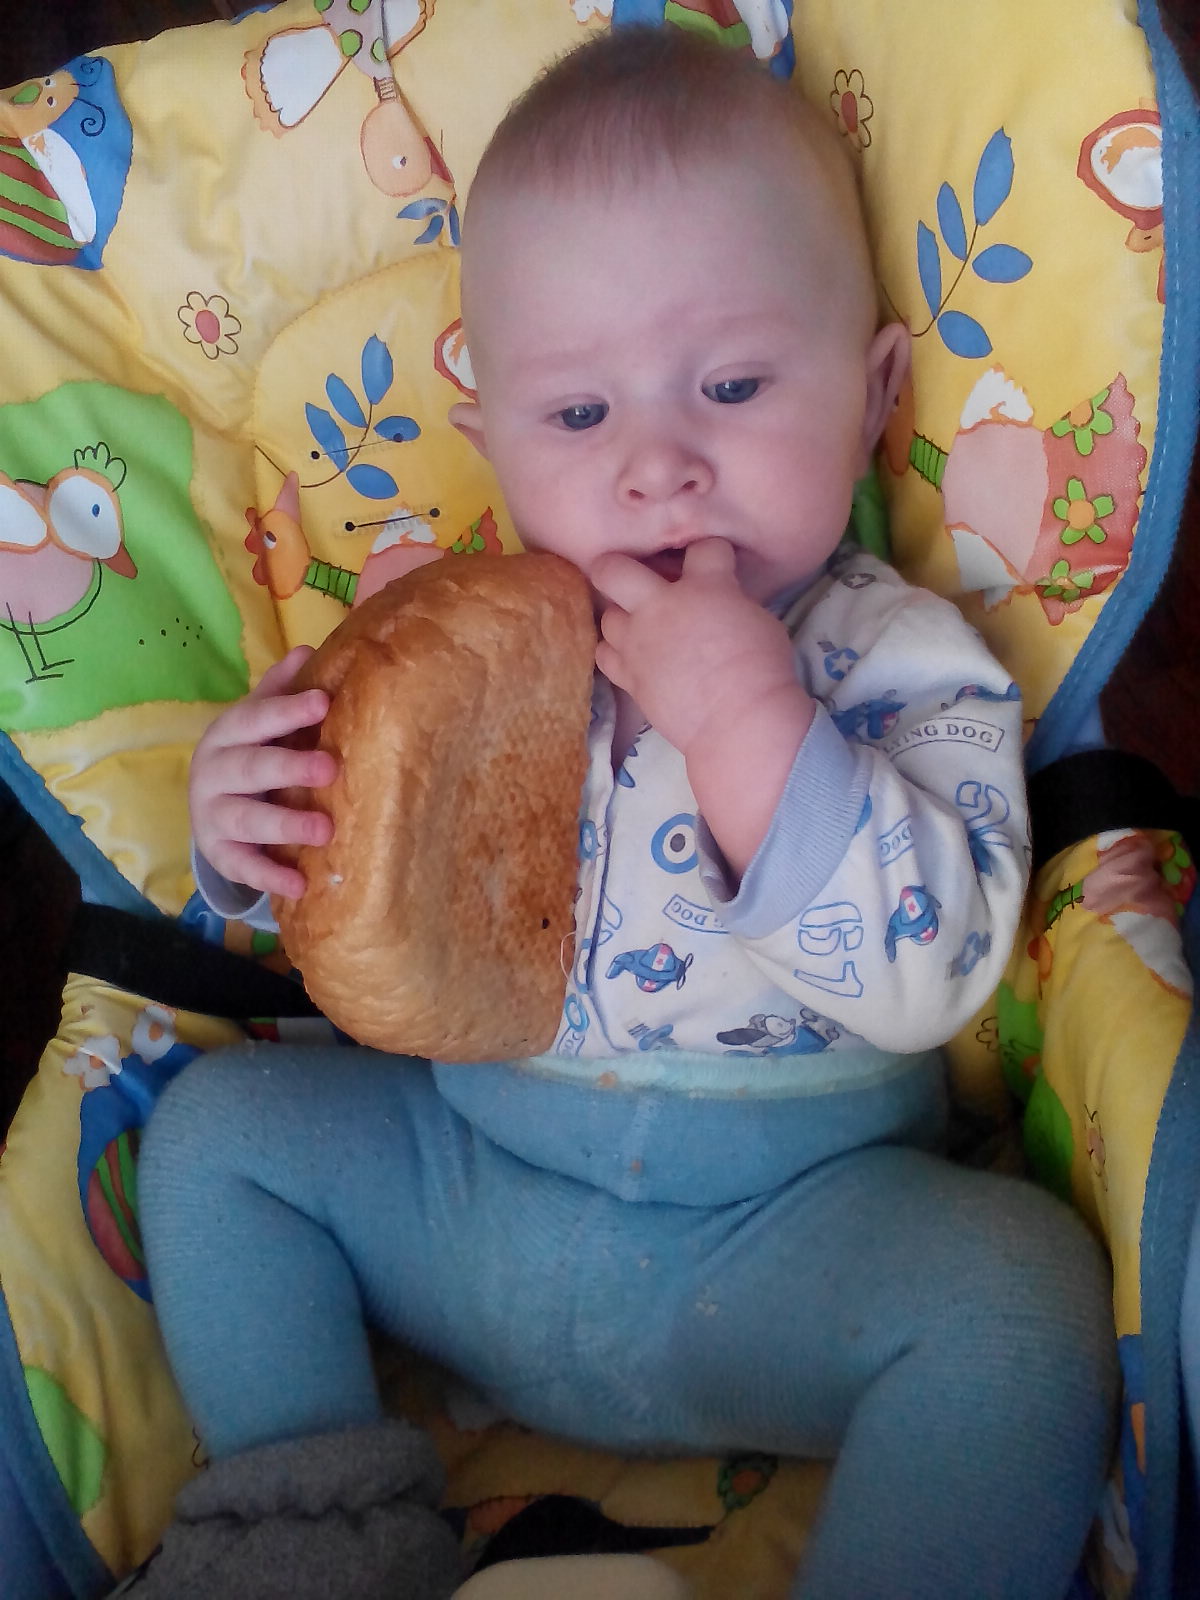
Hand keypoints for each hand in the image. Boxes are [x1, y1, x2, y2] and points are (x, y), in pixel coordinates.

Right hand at [189, 645, 337, 900]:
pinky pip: (243, 865)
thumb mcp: (258, 722)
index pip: (256, 717)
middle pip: (251, 768)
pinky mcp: (220, 854)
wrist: (208, 808)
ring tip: (325, 829)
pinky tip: (300, 885)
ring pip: (247, 819)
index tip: (322, 703)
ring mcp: (214, 815)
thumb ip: (281, 691)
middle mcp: (215, 772)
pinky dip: (269, 876)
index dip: (287, 711)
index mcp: (229, 733)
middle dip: (288, 768)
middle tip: (329, 769)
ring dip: (285, 823)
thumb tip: (310, 648)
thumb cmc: (248, 754)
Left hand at [592, 538, 800, 758]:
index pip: (703, 548)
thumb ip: (730, 601)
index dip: (712, 553)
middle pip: (613, 569)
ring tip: (639, 627)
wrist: (740, 720)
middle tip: (633, 577)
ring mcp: (639, 641)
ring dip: (622, 618)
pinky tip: (632, 656)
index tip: (718, 564)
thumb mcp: (759, 620)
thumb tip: (720, 600)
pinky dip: (615, 653)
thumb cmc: (763, 670)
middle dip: (618, 566)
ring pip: (607, 616)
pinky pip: (604, 655)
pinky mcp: (629, 676)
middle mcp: (661, 606)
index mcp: (704, 586)